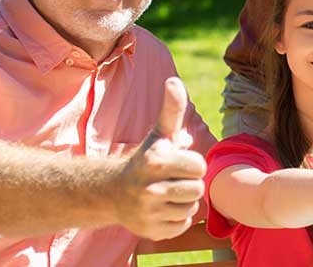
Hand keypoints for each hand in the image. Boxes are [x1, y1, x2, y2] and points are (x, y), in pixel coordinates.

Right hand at [113, 77, 206, 239]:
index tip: (176, 163)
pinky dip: (175, 219)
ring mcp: (148, 213)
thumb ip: (172, 109)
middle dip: (189, 183)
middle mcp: (149, 189)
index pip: (199, 166)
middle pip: (198, 189)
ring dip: (183, 201)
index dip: (191, 164)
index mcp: (155, 161)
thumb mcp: (160, 133)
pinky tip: (160, 209)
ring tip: (165, 193)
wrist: (113, 193)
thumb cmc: (147, 159)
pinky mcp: (150, 232)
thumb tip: (174, 81)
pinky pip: (182, 225)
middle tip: (171, 180)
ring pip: (191, 208)